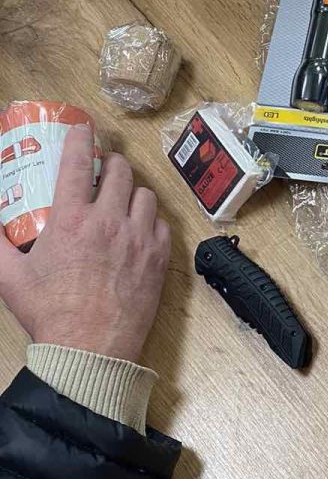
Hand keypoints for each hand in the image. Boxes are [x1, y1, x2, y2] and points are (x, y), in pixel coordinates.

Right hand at [0, 126, 169, 363]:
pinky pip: (162, 223)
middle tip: (102, 171)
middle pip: (120, 170)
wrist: (89, 350)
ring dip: (132, 192)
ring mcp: (139, 239)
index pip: (77, 162)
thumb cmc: (49, 314)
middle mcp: (109, 222)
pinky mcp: (159, 258)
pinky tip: (139, 230)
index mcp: (71, 220)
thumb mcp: (10, 276)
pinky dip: (151, 221)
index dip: (80, 138)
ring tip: (121, 201)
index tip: (82, 128)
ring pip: (145, 194)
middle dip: (110, 164)